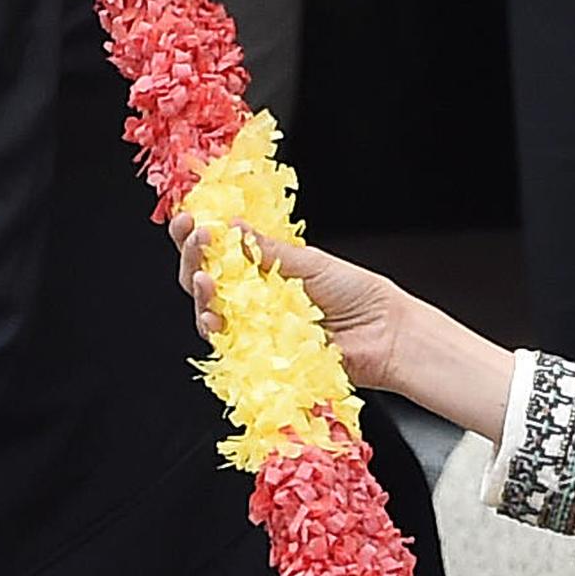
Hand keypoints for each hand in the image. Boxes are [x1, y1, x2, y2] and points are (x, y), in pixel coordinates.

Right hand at [169, 210, 407, 389]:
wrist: (385, 335)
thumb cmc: (358, 297)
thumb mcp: (310, 262)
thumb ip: (267, 249)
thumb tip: (230, 225)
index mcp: (263, 268)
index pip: (218, 250)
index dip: (196, 235)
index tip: (189, 220)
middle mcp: (254, 297)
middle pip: (204, 279)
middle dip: (193, 257)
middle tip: (196, 239)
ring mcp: (256, 327)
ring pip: (209, 311)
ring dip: (201, 293)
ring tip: (207, 277)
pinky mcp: (262, 355)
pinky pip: (230, 344)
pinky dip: (216, 329)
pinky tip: (214, 315)